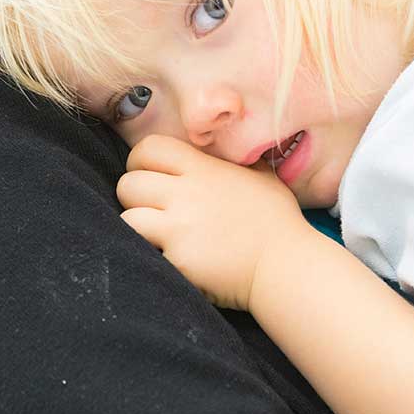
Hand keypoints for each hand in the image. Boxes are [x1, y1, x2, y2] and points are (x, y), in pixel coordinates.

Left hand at [117, 134, 307, 310]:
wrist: (286, 265)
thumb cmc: (278, 221)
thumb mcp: (260, 176)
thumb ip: (234, 161)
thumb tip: (225, 148)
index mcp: (204, 169)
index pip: (149, 148)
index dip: (141, 160)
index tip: (151, 174)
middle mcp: (186, 194)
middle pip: (129, 183)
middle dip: (134, 196)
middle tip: (152, 208)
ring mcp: (179, 228)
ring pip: (127, 218)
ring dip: (136, 226)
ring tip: (154, 234)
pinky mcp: (178, 259)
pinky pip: (142, 251)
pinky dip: (149, 254)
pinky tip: (168, 257)